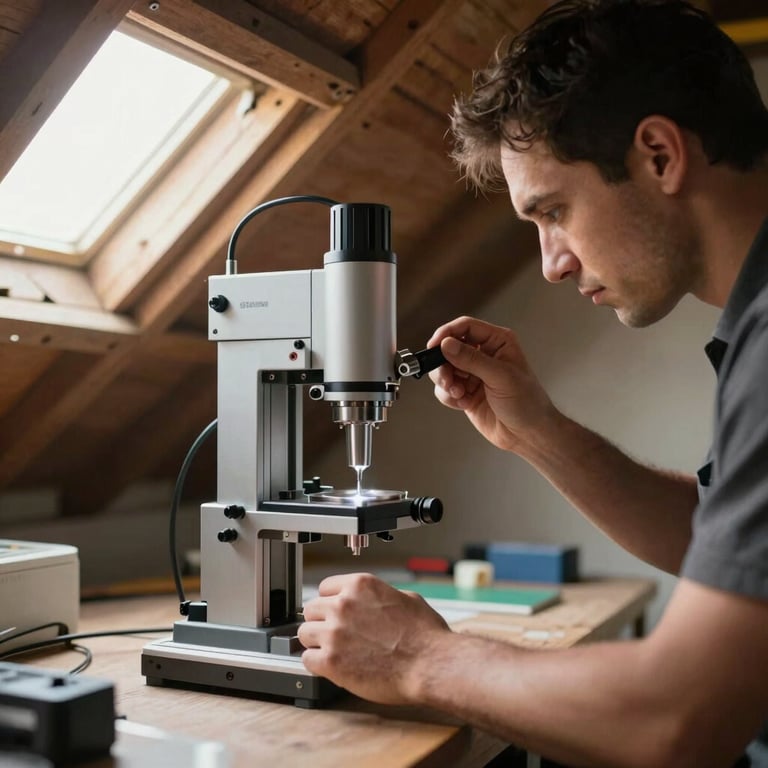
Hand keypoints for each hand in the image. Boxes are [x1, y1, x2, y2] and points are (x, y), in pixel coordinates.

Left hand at [297, 573, 449, 704]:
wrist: (430, 664)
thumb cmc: (425, 634)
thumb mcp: (407, 598)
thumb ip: (381, 596)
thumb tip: (376, 602)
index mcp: (360, 585)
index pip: (325, 588)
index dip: (330, 602)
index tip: (334, 613)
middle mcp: (343, 604)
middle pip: (311, 609)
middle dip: (321, 622)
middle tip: (334, 635)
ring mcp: (334, 632)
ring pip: (304, 633)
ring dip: (316, 642)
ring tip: (332, 652)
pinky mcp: (331, 661)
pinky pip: (306, 659)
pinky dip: (315, 664)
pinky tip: (329, 666)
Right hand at [427, 316, 556, 452]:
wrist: (528, 434)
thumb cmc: (527, 403)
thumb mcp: (500, 377)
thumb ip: (472, 359)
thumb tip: (447, 345)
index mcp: (498, 342)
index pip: (466, 327)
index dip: (447, 333)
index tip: (434, 346)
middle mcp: (484, 354)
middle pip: (449, 348)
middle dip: (443, 364)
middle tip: (447, 378)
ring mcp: (473, 374)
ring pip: (443, 369)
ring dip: (446, 382)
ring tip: (458, 393)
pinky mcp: (465, 392)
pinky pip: (445, 388)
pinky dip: (448, 396)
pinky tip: (463, 403)